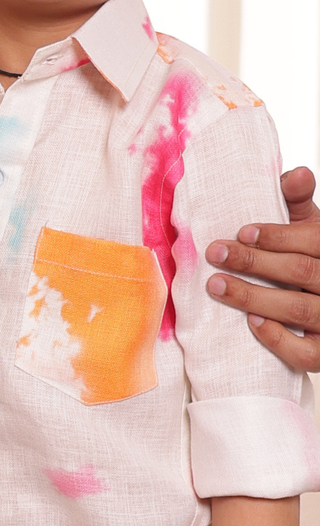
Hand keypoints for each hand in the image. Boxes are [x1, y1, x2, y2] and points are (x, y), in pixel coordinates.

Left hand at [205, 164, 319, 371]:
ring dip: (253, 297)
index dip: (278, 236)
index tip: (242, 233)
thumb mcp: (311, 229)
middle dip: (255, 262)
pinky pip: (306, 353)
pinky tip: (252, 323)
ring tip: (216, 285)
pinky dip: (278, 338)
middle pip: (300, 272)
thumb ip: (298, 202)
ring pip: (298, 309)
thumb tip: (297, 173)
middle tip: (215, 253)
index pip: (313, 240)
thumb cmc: (314, 260)